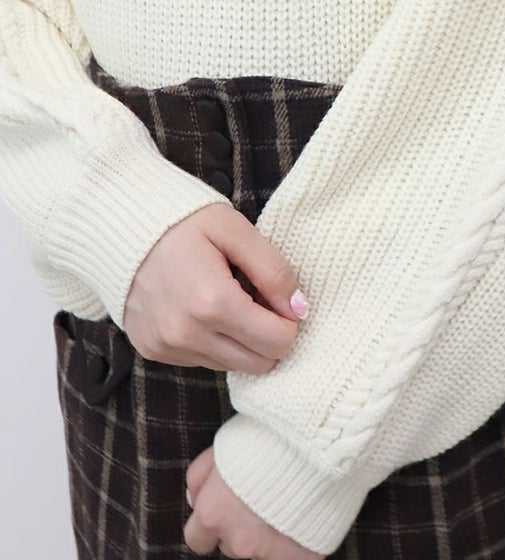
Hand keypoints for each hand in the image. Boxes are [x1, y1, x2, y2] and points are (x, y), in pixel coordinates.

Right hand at [122, 202, 309, 373]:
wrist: (120, 226)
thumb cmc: (184, 222)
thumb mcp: (236, 231)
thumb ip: (273, 271)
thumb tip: (299, 309)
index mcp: (212, 302)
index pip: (277, 342)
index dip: (288, 320)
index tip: (277, 295)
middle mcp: (187, 334)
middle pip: (259, 363)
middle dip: (269, 335)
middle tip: (257, 297)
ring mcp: (167, 347)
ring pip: (233, 366)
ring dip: (242, 340)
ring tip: (228, 298)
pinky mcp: (154, 351)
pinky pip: (203, 360)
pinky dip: (215, 340)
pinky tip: (203, 307)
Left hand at [184, 445, 326, 558]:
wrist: (312, 438)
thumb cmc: (265, 436)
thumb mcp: (220, 447)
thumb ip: (199, 478)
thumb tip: (194, 500)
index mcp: (213, 514)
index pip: (197, 540)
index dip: (211, 522)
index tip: (225, 509)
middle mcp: (239, 539)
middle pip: (232, 546)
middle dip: (242, 527)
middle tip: (261, 499)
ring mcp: (271, 550)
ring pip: (259, 552)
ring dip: (267, 534)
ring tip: (285, 502)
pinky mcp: (303, 554)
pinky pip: (294, 558)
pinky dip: (297, 543)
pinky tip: (303, 518)